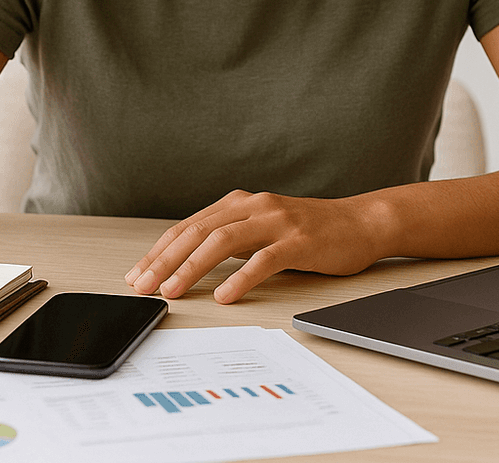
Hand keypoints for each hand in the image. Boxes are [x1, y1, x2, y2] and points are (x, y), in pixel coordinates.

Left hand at [124, 190, 388, 303]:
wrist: (361, 223)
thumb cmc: (310, 231)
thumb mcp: (262, 228)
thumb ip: (231, 238)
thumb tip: (189, 261)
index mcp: (240, 203)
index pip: (188, 227)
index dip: (158, 251)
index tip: (137, 275)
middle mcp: (253, 206)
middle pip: (197, 232)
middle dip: (164, 261)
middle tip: (142, 287)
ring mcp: (276, 221)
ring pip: (222, 241)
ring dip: (192, 268)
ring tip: (172, 291)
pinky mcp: (299, 241)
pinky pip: (264, 259)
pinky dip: (240, 278)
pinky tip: (224, 295)